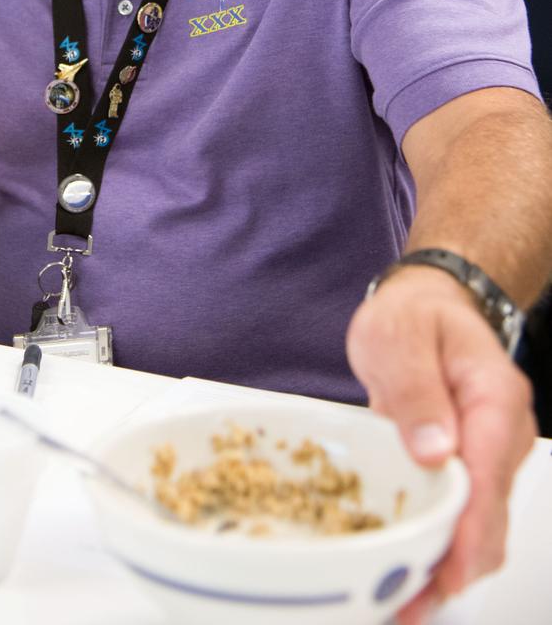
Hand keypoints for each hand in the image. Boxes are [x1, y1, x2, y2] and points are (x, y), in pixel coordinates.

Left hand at [346, 266, 535, 622]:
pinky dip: (442, 551)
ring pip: (483, 529)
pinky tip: (410, 575)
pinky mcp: (469, 472)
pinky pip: (463, 519)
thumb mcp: (398, 336)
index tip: (449, 568)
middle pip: (493, 515)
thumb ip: (415, 389)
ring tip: (403, 604)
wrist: (424, 307)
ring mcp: (491, 458)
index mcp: (494, 397)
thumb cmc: (413, 317)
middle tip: (410, 604)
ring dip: (449, 569)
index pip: (491, 473)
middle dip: (459, 567)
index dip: (471, 528)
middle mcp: (503, 434)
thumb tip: (436, 450)